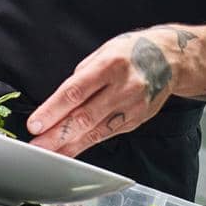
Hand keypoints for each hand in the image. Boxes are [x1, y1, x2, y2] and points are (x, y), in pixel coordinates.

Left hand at [27, 29, 183, 156]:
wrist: (170, 59)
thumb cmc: (132, 51)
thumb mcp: (104, 51)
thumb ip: (83, 75)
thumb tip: (61, 101)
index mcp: (110, 64)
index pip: (76, 92)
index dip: (53, 110)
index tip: (35, 124)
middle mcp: (123, 87)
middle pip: (84, 116)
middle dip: (57, 134)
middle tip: (36, 146)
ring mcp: (132, 107)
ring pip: (95, 131)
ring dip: (69, 145)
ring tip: (48, 153)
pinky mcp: (136, 120)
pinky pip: (106, 135)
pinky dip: (86, 144)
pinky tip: (71, 150)